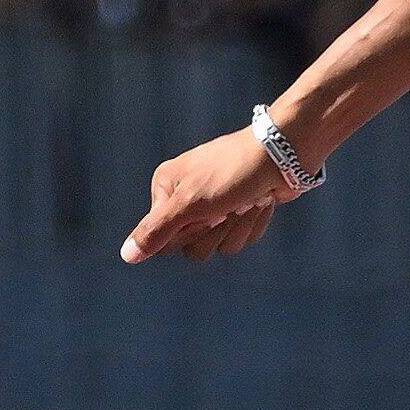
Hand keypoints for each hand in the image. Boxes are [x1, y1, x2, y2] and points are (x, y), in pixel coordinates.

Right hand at [120, 123, 298, 266]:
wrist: (283, 154)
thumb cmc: (233, 171)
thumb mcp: (188, 203)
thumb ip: (155, 231)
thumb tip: (126, 255)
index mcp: (166, 189)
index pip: (164, 239)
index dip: (190, 231)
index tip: (207, 212)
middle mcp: (187, 198)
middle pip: (192, 247)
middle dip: (217, 231)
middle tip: (230, 207)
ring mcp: (216, 205)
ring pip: (220, 246)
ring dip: (239, 227)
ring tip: (249, 201)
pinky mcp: (241, 211)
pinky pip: (241, 238)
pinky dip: (254, 223)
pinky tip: (261, 202)